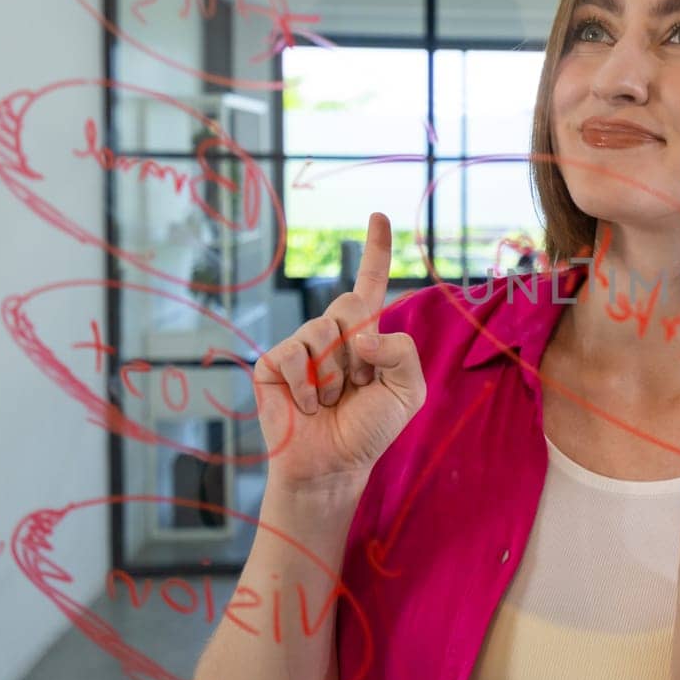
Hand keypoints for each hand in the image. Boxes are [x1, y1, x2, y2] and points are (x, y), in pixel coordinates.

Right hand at [252, 212, 425, 494]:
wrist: (333, 465)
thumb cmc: (370, 429)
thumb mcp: (408, 391)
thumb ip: (402, 353)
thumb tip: (362, 335)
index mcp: (365, 335)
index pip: (371, 283)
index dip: (376, 249)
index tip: (378, 214)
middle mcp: (330, 332)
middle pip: (353, 306)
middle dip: (362, 349)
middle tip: (356, 386)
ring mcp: (299, 346)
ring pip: (325, 333)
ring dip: (335, 376)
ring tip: (330, 401)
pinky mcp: (272, 364)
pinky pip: (294, 358)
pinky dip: (308, 389)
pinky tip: (307, 408)